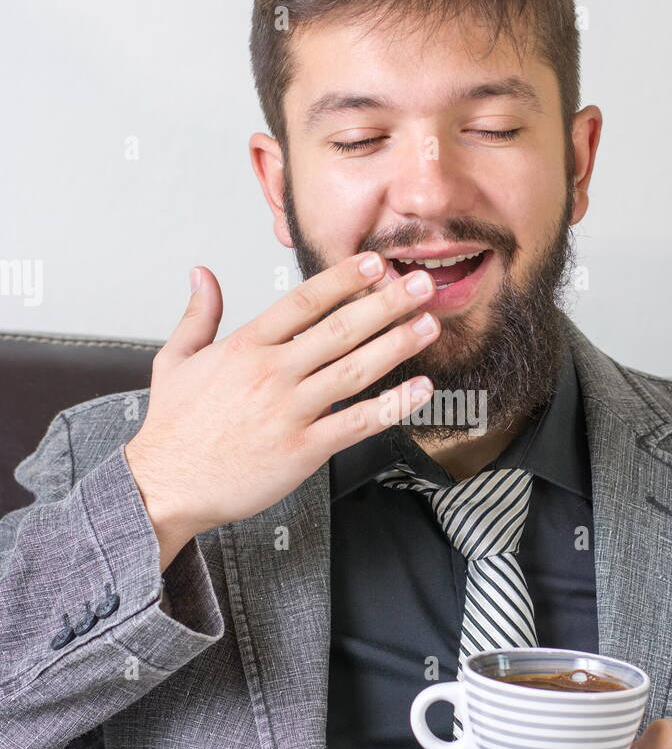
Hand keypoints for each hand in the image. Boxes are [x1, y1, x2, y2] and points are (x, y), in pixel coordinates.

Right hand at [124, 253, 440, 562]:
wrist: (165, 485)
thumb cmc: (173, 427)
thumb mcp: (174, 360)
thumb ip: (198, 315)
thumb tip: (202, 274)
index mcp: (245, 347)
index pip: (303, 302)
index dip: (344, 279)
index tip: (375, 263)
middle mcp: (271, 373)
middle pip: (339, 329)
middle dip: (385, 304)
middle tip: (421, 284)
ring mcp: (289, 411)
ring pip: (354, 370)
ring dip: (396, 345)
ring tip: (429, 325)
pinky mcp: (302, 450)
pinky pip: (356, 424)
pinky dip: (392, 406)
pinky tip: (420, 389)